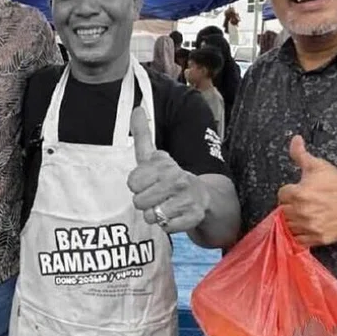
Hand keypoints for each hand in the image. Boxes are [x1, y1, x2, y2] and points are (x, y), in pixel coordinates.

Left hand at [126, 106, 210, 232]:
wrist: (203, 197)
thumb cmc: (171, 177)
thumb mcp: (156, 157)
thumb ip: (143, 135)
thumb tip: (137, 108)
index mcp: (165, 164)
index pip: (133, 181)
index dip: (137, 185)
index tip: (147, 181)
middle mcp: (178, 179)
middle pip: (139, 201)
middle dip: (144, 202)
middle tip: (156, 196)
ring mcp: (187, 199)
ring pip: (151, 216)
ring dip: (154, 214)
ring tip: (164, 206)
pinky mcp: (193, 217)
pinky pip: (165, 227)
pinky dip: (167, 224)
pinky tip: (175, 215)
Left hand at [277, 135, 336, 247]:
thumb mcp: (319, 166)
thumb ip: (301, 154)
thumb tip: (295, 139)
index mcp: (298, 193)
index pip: (282, 195)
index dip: (290, 192)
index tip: (300, 191)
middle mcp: (301, 212)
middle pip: (283, 211)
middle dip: (291, 206)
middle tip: (306, 203)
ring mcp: (309, 227)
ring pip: (289, 226)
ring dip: (294, 221)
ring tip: (307, 214)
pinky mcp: (317, 239)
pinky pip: (299, 240)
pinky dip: (301, 235)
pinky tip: (309, 225)